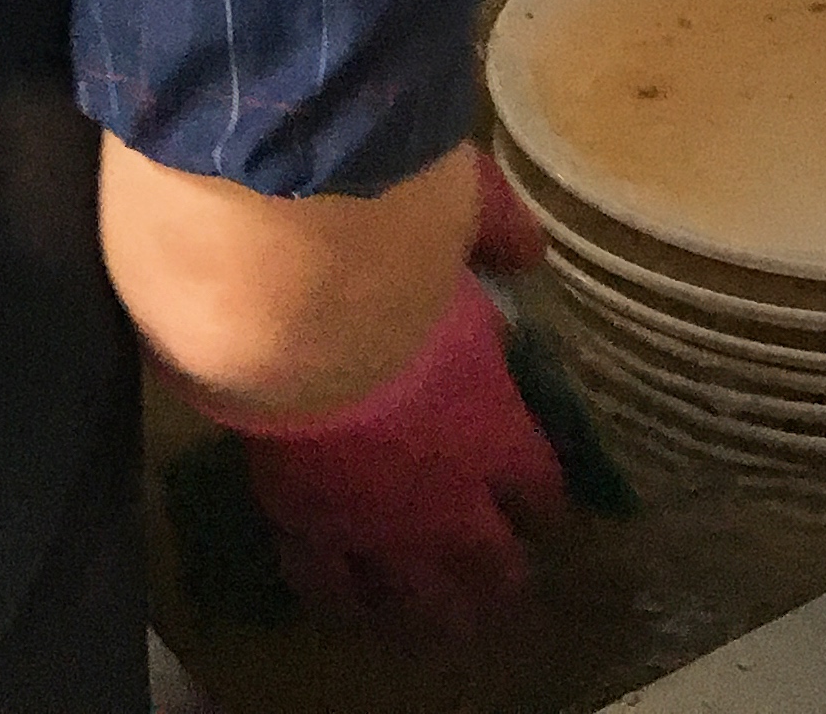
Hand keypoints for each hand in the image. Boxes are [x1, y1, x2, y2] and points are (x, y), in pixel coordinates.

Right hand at [237, 154, 563, 628]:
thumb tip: (526, 245)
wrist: (282, 293)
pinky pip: (322, 580)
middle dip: (502, 568)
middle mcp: (445, 491)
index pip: (540, 484)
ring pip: (417, 595)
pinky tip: (341, 597)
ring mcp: (374, 519)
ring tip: (439, 613)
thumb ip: (496, 231)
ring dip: (433, 603)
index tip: (542, 494)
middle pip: (491, 561)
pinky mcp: (303, 521)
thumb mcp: (460, 212)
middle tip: (504, 573)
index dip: (543, 493)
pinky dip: (336, 590)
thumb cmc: (383, 246)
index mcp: (494, 421)